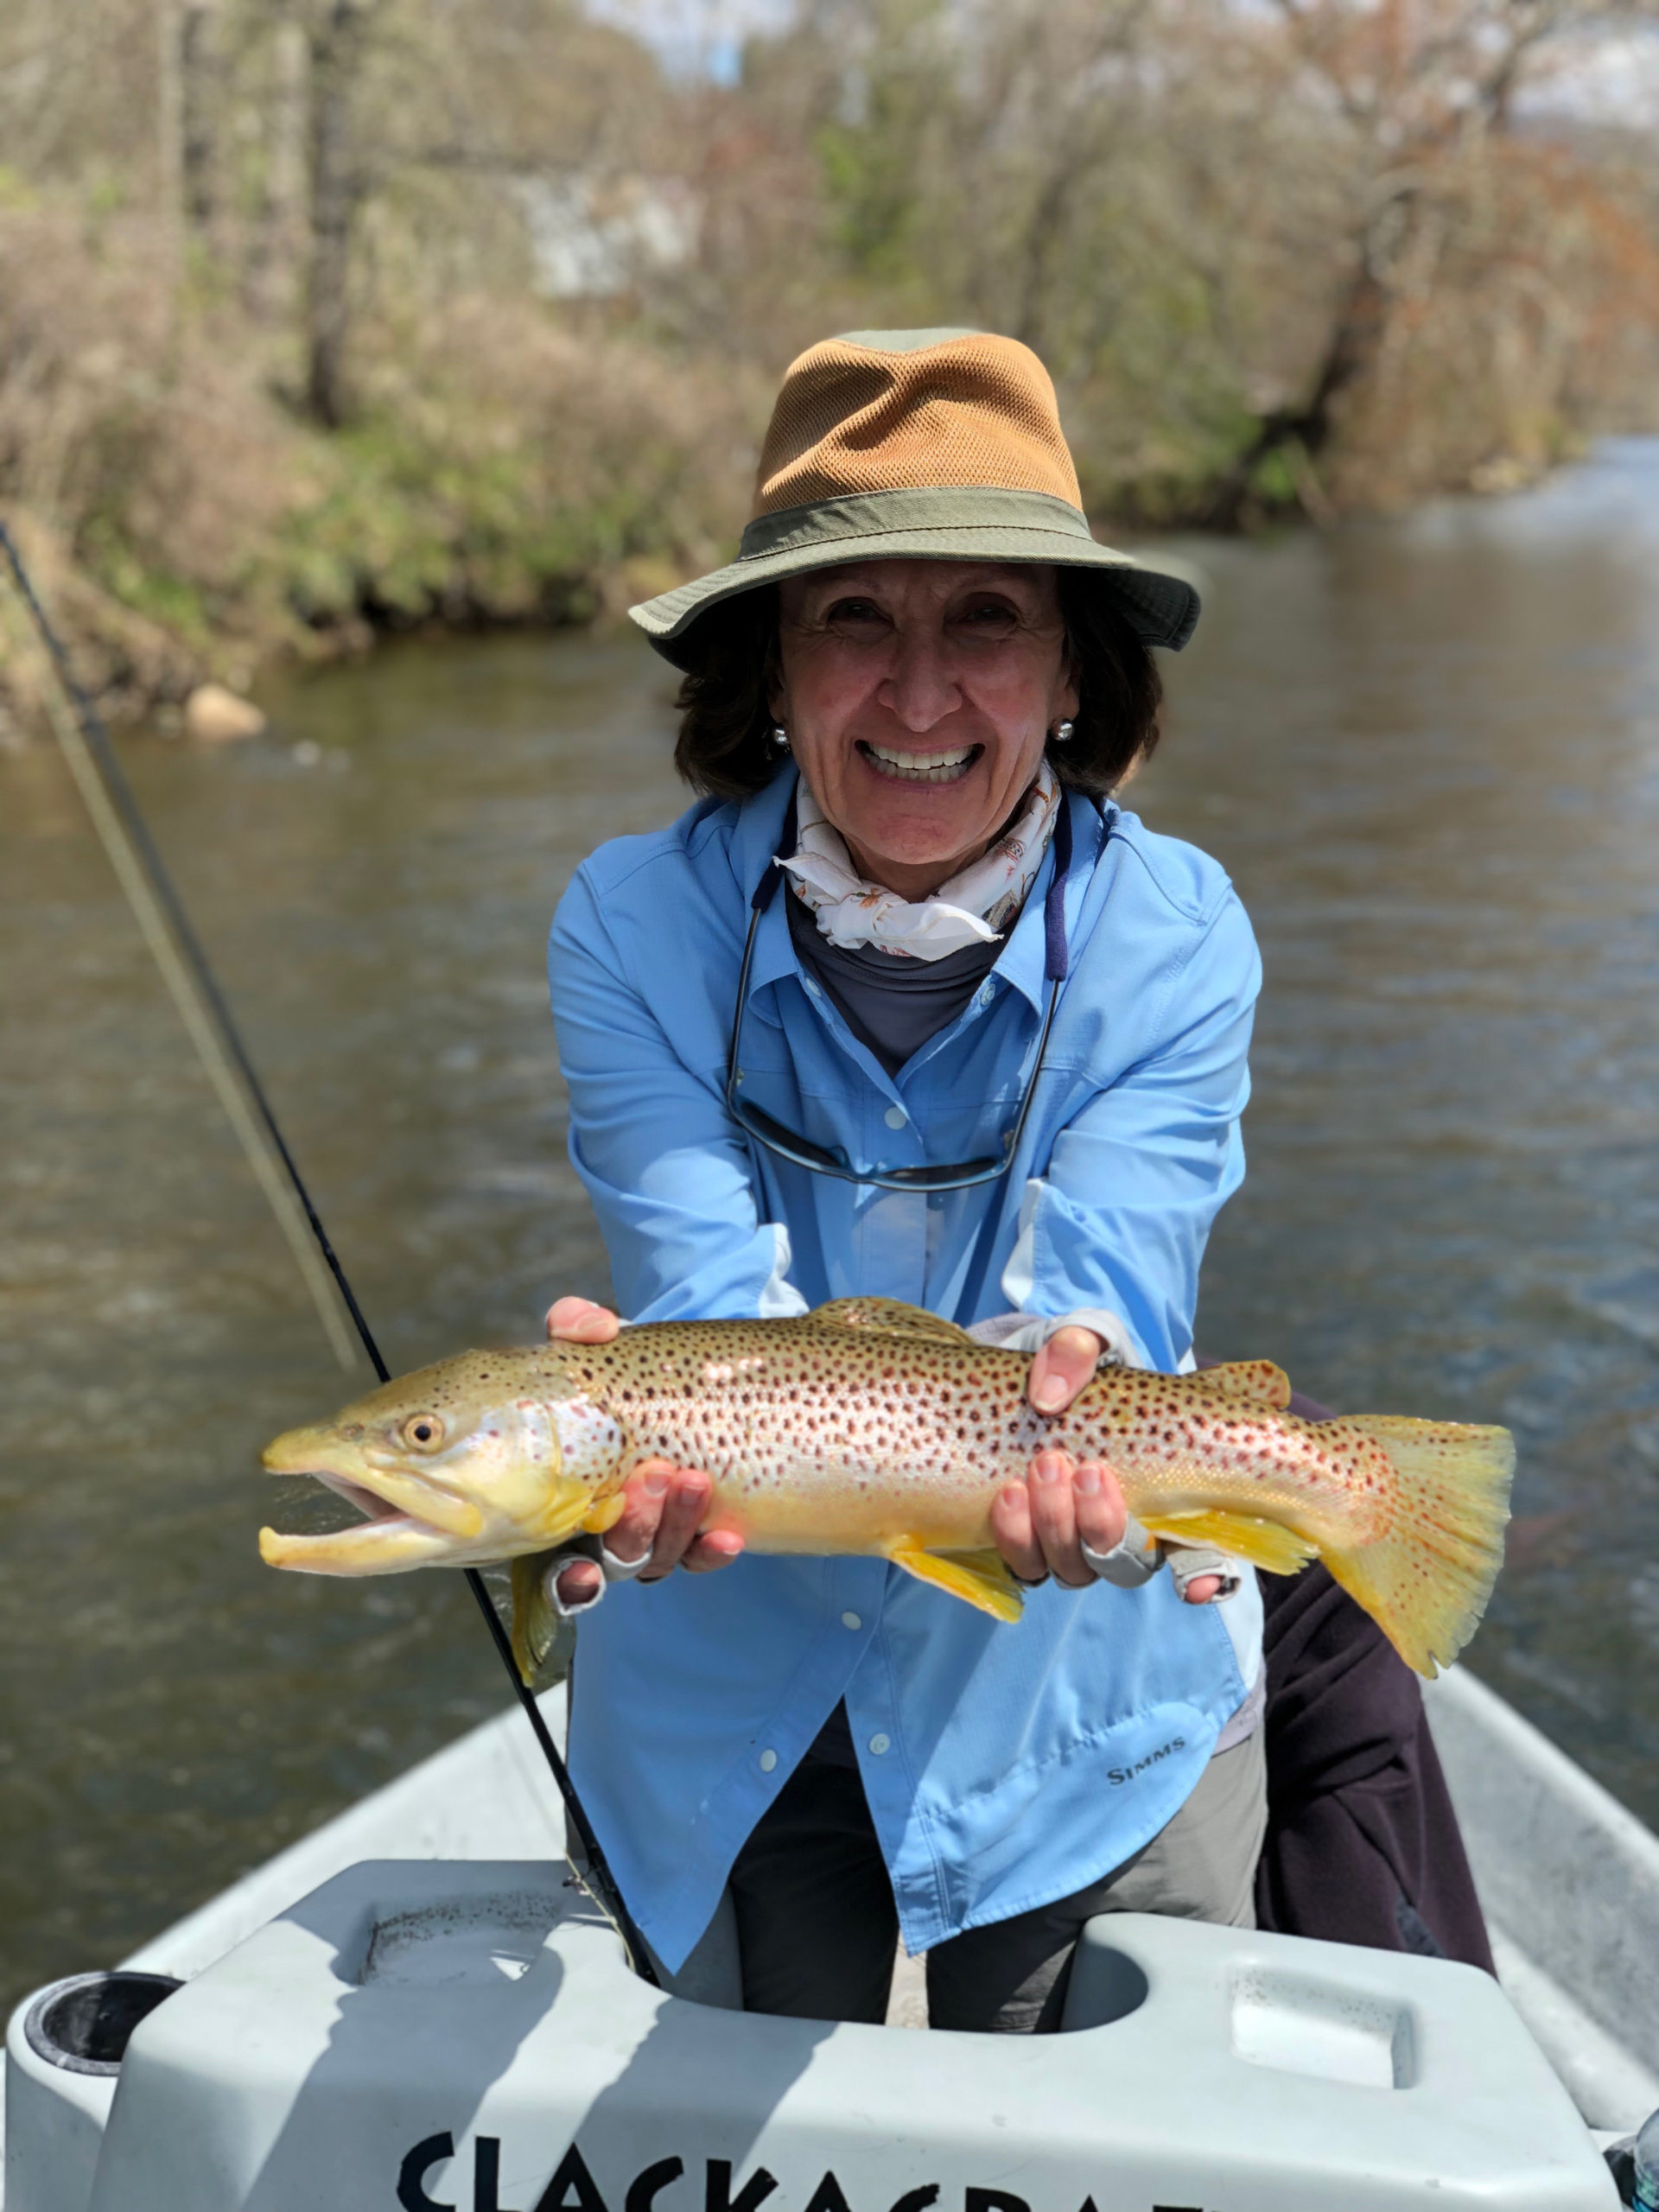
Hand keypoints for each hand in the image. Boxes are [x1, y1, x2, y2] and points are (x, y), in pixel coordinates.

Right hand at [543, 1297, 740, 1605]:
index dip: (567, 1580)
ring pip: (659, 1556)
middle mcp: (603, 1529)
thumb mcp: (591, 1340)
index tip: (582, 1573)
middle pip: (614, 1558)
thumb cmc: (616, 1365)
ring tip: (696, 1479)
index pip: (555, 1563)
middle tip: (654, 1476)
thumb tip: (595, 1327)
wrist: (675, 1372)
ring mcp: (650, 1533)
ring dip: (676, 1525)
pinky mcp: (693, 1530)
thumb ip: (577, 1324)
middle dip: (634, 1526)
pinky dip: (712, 1551)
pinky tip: (731, 1535)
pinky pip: (700, 1556)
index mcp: (563, 1498)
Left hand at [1012, 1324, 1223, 1603]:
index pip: (1199, 1559)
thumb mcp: (1083, 1343)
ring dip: (1055, 1525)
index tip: (1196, 1589)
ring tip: (1040, 1466)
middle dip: (1101, 1524)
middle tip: (1084, 1470)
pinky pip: (1020, 1564)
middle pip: (1119, 1564)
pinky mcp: (1023, 1537)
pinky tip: (1007, 1501)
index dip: (1205, 1581)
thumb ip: (1076, 1350)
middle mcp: (1119, 1531)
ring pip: (1071, 1567)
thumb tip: (1049, 1395)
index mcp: (1160, 1498)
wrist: (1017, 1380)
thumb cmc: (1072, 1368)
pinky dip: (1014, 1540)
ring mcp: (1070, 1539)